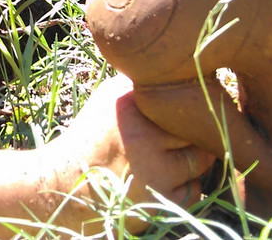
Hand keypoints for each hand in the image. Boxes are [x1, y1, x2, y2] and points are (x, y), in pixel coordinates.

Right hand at [41, 74, 215, 232]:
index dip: (188, 103)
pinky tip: (166, 178)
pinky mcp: (163, 201)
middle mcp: (144, 138)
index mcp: (130, 107)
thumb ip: (138, 83)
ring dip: (194, 158)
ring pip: (202, 159)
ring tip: (171, 155)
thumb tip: (176, 69)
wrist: (69, 184)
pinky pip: (194, 189)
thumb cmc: (92, 136)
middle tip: (178, 134)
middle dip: (193, 131)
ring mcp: (156, 172)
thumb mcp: (107, 97)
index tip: (186, 107)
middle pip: (197, 128)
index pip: (183, 98)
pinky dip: (187, 184)